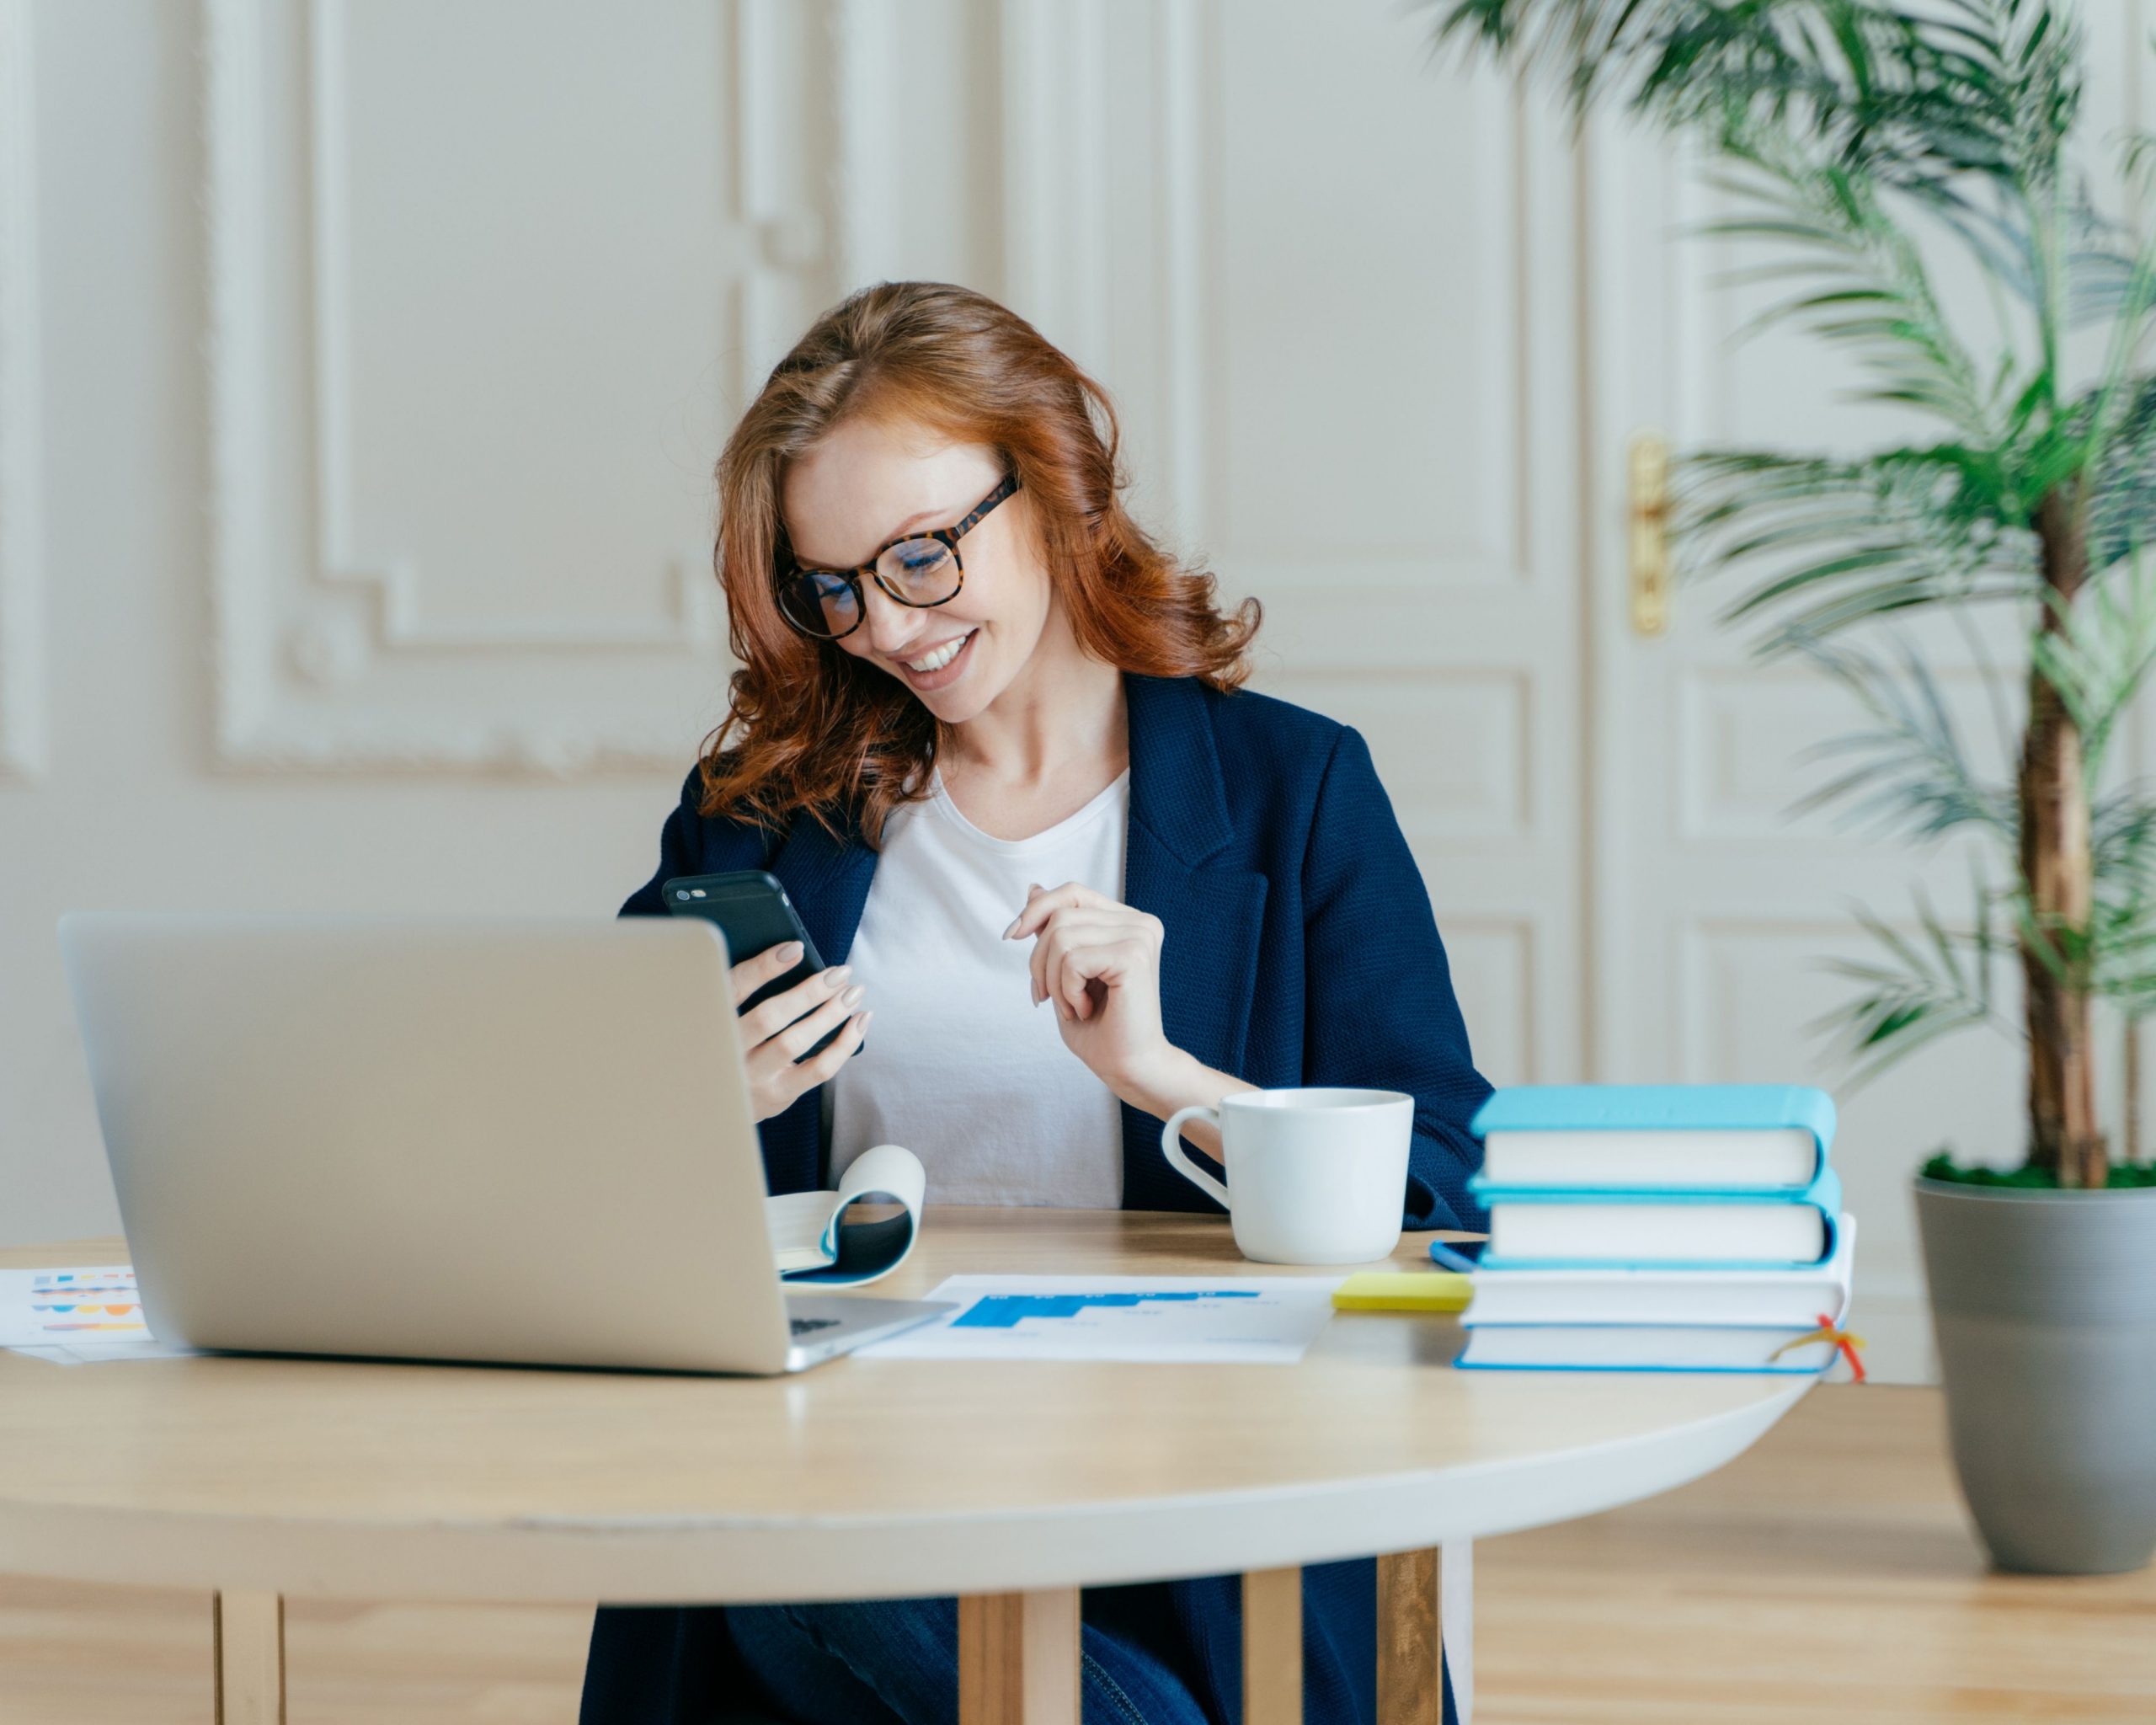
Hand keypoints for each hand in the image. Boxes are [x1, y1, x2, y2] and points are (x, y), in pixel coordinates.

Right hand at [727, 942, 869, 1121]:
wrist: (713, 1101)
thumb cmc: (729, 1043)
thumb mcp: (726, 1014)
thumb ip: (746, 989)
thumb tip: (794, 955)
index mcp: (709, 1022)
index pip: (734, 988)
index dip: (765, 967)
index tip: (796, 948)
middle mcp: (727, 1053)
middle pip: (769, 1018)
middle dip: (809, 992)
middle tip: (840, 972)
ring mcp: (752, 1078)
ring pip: (795, 1043)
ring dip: (830, 1014)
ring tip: (853, 993)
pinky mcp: (777, 1096)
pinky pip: (818, 1070)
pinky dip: (844, 1044)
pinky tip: (858, 1022)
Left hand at [1003, 882, 1172, 1096]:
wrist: (1128, 1067)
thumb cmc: (1098, 1027)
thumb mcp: (1063, 970)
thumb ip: (1054, 929)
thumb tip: (1033, 888)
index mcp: (1127, 921)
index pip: (1071, 892)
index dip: (1036, 910)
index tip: (1010, 936)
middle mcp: (1139, 922)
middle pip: (1060, 914)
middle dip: (1039, 960)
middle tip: (1047, 997)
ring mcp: (1140, 935)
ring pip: (1061, 936)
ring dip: (1053, 980)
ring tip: (1072, 1006)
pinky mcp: (1134, 955)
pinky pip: (1073, 959)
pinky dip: (1066, 990)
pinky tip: (1085, 1008)